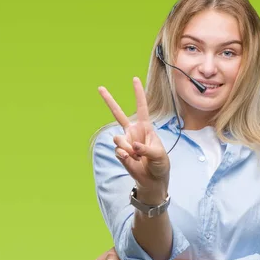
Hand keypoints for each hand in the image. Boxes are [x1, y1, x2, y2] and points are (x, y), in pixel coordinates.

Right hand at [98, 77, 169, 197]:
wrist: (152, 180)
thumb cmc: (160, 164)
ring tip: (136, 155)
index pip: (142, 107)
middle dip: (109, 100)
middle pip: (118, 113)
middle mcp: (133, 132)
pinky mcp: (120, 152)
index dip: (138, 93)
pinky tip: (132, 161)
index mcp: (145, 127)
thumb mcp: (159, 155)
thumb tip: (132, 146)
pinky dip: (126, 157)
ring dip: (128, 148)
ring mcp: (125, 142)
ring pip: (118, 139)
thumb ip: (146, 149)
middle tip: (100, 87)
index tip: (134, 79)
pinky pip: (119, 151)